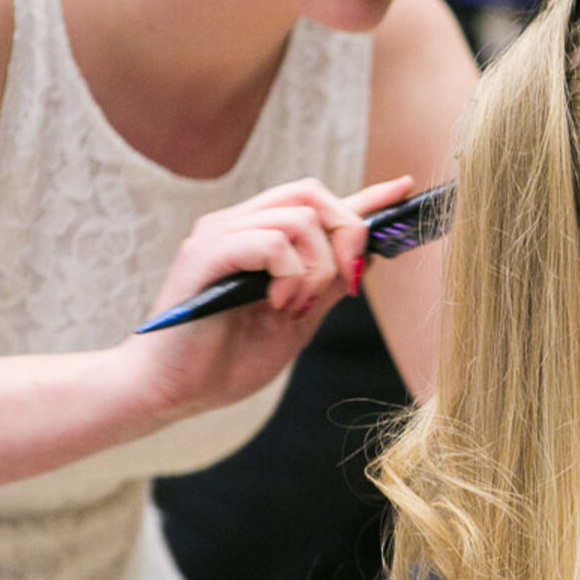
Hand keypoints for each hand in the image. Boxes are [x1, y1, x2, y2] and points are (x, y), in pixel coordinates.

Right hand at [117, 175, 413, 422]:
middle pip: (313, 194)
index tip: (405, 188)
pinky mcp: (204, 254)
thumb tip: (368, 257)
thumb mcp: (298, 322)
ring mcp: (219, 235)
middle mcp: (238, 225)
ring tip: (297, 307)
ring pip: (299, 218)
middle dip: (348, 235)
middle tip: (349, 281)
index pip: (318, 202)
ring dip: (317, 268)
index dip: (366, 196)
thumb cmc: (227, 359)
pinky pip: (270, 242)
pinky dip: (289, 275)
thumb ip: (328, 286)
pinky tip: (278, 305)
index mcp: (261, 239)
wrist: (173, 391)